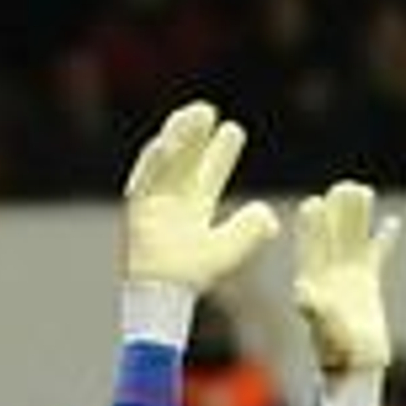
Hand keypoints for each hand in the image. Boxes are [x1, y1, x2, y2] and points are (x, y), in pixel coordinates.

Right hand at [124, 101, 278, 290]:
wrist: (166, 296)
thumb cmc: (195, 275)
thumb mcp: (231, 250)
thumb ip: (250, 230)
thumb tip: (268, 214)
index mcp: (195, 207)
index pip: (209, 172)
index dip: (221, 152)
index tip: (234, 129)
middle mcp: (173, 200)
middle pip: (184, 159)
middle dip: (195, 134)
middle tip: (207, 109)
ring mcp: (154, 203)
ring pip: (165, 162)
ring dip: (178, 138)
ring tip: (191, 116)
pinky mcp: (137, 210)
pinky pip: (145, 180)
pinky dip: (155, 162)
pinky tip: (167, 142)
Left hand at [293, 181, 398, 370]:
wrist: (355, 368)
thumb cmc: (338, 354)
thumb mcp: (324, 330)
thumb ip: (315, 309)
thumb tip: (303, 290)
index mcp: (314, 282)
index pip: (312, 248)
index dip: (312, 226)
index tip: (313, 203)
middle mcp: (329, 275)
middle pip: (333, 237)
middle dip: (338, 213)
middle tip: (344, 187)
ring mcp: (349, 278)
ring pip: (354, 240)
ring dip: (358, 218)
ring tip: (363, 190)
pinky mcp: (369, 285)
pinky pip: (377, 257)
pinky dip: (384, 241)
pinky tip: (392, 222)